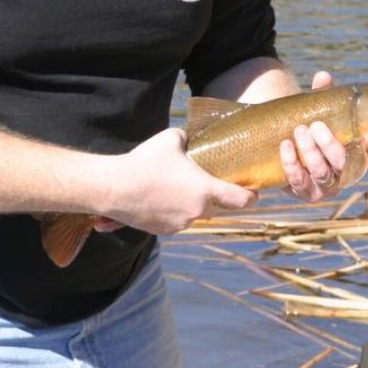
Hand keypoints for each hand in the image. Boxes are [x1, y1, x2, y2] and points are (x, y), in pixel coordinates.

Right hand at [102, 127, 257, 234]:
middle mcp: (196, 212)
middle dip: (215, 197)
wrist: (114, 187)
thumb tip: (192, 137)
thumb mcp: (172, 139)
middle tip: (208, 184)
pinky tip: (161, 198)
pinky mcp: (163, 231)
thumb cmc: (145, 161)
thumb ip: (188, 138)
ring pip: (194, 215)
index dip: (251, 196)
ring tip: (177, 188)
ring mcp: (179, 224)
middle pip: (216, 207)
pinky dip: (173, 212)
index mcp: (205, 190)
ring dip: (191, 205)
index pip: (240, 200)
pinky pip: (176, 221)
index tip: (254, 193)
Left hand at [279, 71, 367, 201]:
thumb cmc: (312, 122)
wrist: (285, 140)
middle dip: (331, 145)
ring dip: (311, 153)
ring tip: (300, 131)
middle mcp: (346, 174)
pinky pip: (300, 183)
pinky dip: (292, 164)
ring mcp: (326, 186)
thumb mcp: (319, 108)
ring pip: (324, 175)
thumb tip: (323, 77)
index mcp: (358, 154)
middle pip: (346, 166)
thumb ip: (324, 94)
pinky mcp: (305, 192)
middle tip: (316, 125)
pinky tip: (286, 146)